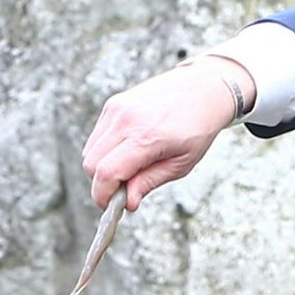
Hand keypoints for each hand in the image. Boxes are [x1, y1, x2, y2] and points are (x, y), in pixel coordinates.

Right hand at [80, 56, 253, 209]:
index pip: (107, 173)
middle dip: (103, 183)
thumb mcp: (182, 163)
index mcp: (146, 136)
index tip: (110, 206)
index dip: (103, 196)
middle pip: (91, 164)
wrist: (203, 88)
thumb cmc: (198, 126)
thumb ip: (150, 182)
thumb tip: (128, 202)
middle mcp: (126, 119)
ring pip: (90, 151)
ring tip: (132, 166)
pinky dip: (106, 149)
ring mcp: (117, 109)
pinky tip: (129, 149)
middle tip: (125, 189)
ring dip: (103, 166)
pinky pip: (97, 136)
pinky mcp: (113, 104)